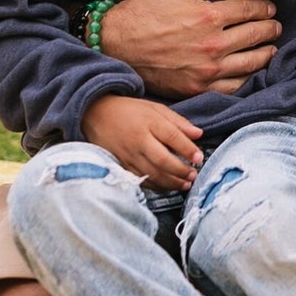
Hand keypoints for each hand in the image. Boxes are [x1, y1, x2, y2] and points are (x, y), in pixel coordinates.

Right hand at [82, 94, 203, 191]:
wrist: (96, 114)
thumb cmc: (130, 111)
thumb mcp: (155, 108)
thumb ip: (178, 122)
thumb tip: (199, 134)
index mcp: (149, 122)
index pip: (172, 136)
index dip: (188, 149)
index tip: (199, 158)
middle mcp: (138, 140)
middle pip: (162, 160)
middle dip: (180, 170)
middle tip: (194, 175)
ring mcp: (128, 155)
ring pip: (151, 174)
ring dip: (170, 182)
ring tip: (185, 184)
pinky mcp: (119, 165)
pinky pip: (139, 179)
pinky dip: (155, 186)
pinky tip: (167, 187)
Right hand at [101, 0, 280, 97]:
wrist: (114, 44)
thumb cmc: (142, 9)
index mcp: (209, 16)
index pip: (251, 10)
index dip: (264, 8)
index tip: (270, 8)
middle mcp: (212, 44)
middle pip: (256, 36)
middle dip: (271, 29)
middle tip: (276, 26)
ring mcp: (207, 69)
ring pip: (251, 63)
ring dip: (266, 54)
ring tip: (272, 48)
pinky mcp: (198, 87)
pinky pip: (234, 85)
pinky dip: (248, 78)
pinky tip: (252, 71)